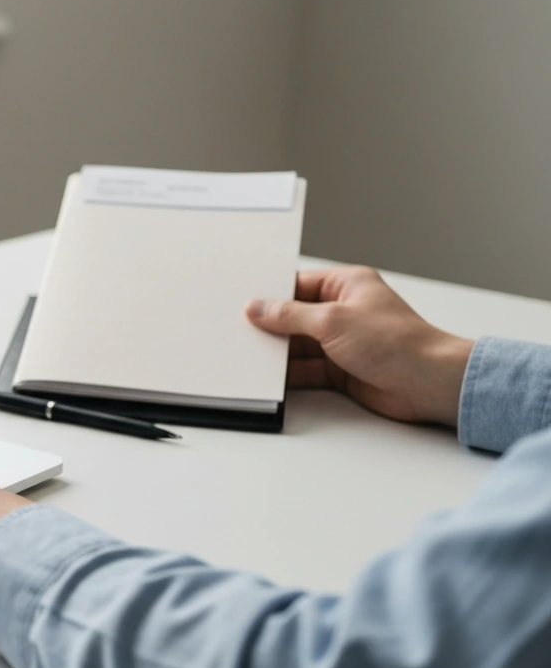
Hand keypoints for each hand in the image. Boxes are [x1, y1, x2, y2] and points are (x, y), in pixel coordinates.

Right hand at [246, 266, 472, 425]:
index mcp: (346, 285)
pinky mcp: (342, 370)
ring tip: (249, 357)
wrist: (429, 383)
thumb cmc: (397, 342)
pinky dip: (290, 374)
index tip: (243, 304)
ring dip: (278, 354)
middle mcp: (343, 311)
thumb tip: (258, 308)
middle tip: (239, 333)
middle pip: (294, 317)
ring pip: (298, 346)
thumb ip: (290, 315)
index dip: (270, 295)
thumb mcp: (333, 320)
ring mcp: (342, 342)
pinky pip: (306, 369)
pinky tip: (271, 378)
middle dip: (270, 327)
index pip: (297, 285)